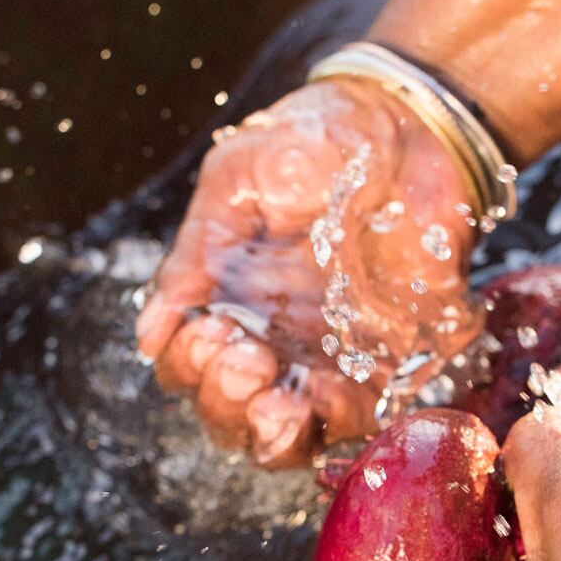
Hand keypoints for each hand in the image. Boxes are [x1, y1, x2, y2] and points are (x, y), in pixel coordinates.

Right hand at [136, 78, 479, 466]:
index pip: (188, 365)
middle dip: (224, 401)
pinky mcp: (388, 369)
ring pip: (282, 435)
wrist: (411, 125)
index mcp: (229, 300)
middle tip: (245, 358)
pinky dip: (328, 426)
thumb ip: (195, 257)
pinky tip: (317, 399)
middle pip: (228, 414)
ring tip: (276, 401)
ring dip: (268, 431)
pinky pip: (351, 423)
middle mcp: (273, 342)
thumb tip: (149, 334)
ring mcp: (328, 361)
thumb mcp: (237, 181)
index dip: (188, 364)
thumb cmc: (315, 142)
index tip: (208, 330)